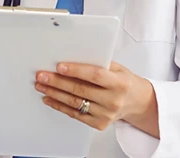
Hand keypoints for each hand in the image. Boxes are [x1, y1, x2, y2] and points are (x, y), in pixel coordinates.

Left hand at [34, 61, 157, 133]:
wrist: (137, 102)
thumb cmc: (124, 81)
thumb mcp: (117, 68)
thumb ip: (98, 62)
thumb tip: (71, 56)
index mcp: (120, 83)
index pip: (95, 75)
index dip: (76, 71)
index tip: (59, 66)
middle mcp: (114, 100)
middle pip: (80, 90)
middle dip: (58, 82)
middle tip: (42, 75)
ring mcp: (106, 114)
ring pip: (75, 103)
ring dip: (54, 94)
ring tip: (41, 85)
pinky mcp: (99, 124)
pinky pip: (75, 115)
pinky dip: (60, 106)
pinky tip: (49, 99)